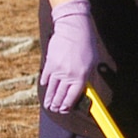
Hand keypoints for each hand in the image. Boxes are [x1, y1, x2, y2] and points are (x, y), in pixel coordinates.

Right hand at [39, 0, 96, 114]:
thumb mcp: (91, 62)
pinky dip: (46, 82)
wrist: (73, 28)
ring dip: (49, 98)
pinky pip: (46, 76)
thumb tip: (81, 88)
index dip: (67, 106)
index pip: (73, 97)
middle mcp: (69, 75)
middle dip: (57, 105)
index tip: (64, 109)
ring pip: (52, 88)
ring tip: (48, 104)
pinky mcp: (50, 62)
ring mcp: (58, 69)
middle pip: (60, 95)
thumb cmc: (86, 44)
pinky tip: (45, 86)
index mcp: (81, 76)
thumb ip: (86, 76)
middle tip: (54, 109)